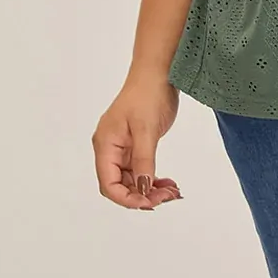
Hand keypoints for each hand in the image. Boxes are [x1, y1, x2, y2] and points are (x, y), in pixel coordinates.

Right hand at [92, 73, 183, 210]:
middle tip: (167, 197)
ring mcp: (122, 148)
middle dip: (142, 196)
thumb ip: (144, 161)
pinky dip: (153, 179)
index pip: (108, 183)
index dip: (127, 198)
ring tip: (172, 191)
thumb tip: (142, 189)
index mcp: (105, 145)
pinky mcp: (135, 146)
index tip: (150, 203)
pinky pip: (141, 170)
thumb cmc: (148, 95)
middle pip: (120, 185)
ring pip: (132, 180)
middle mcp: (110, 149)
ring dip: (150, 189)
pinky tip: (169, 183)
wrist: (157, 74)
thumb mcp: (146, 130)